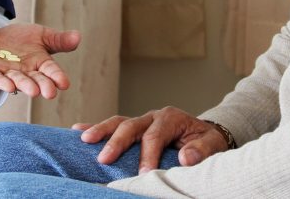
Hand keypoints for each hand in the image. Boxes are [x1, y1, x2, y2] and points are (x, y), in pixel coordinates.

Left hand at [0, 23, 80, 97]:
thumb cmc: (18, 41)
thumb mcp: (41, 35)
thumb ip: (58, 39)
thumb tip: (78, 36)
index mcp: (39, 63)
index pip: (50, 70)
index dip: (57, 77)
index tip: (64, 84)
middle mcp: (25, 71)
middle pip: (35, 79)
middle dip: (42, 85)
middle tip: (50, 93)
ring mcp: (7, 72)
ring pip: (17, 80)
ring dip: (25, 85)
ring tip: (33, 91)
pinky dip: (1, 82)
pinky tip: (9, 87)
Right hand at [73, 107, 229, 172]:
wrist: (203, 135)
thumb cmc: (206, 141)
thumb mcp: (212, 145)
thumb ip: (201, 150)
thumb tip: (186, 158)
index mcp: (171, 118)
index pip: (155, 135)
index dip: (148, 154)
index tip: (144, 173)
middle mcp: (153, 116)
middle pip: (132, 125)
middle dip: (117, 141)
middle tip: (105, 159)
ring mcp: (141, 121)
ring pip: (118, 122)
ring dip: (101, 130)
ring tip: (84, 139)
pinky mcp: (133, 128)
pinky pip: (113, 126)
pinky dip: (96, 127)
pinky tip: (78, 131)